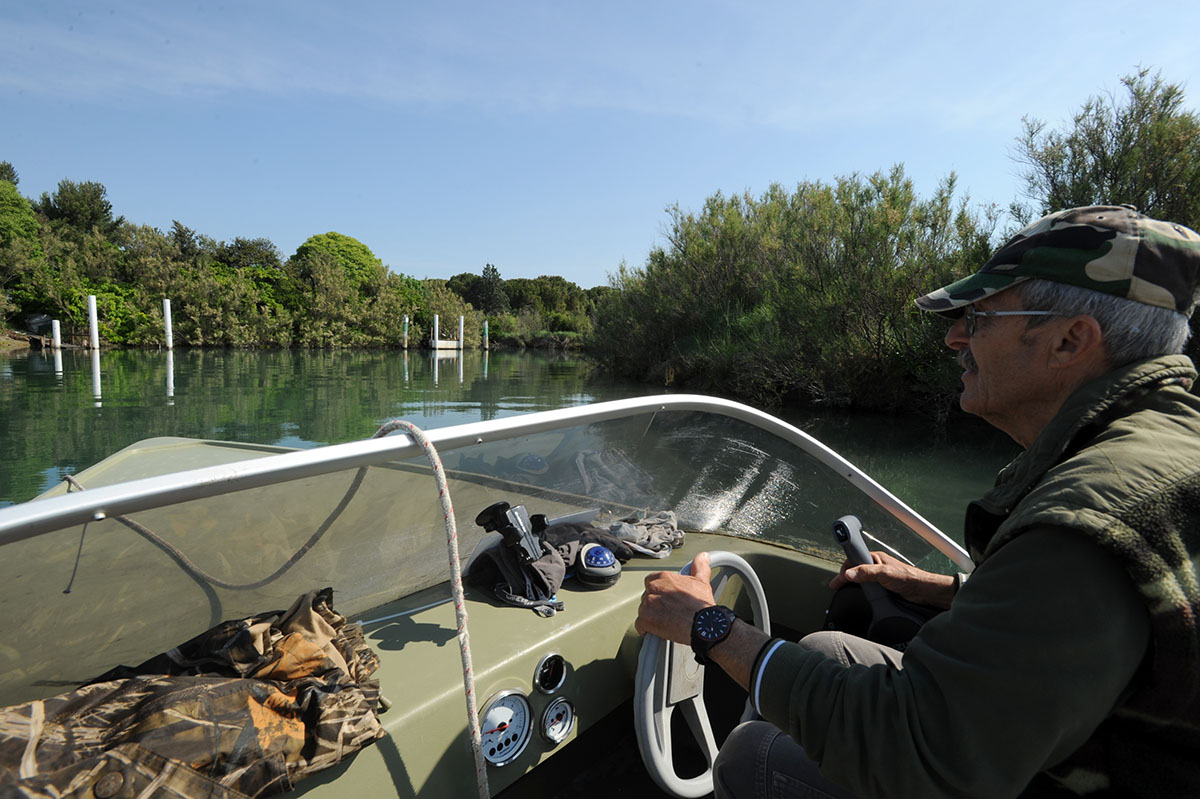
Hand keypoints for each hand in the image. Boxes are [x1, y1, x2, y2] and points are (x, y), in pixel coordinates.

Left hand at [635, 552, 717, 643]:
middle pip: (648, 596)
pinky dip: (647, 629)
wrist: (701, 624)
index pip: (651, 581)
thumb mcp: (701, 581)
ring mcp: (648, 604)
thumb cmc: (700, 605)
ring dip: (652, 616)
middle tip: (669, 611)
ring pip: (644, 610)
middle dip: (656, 604)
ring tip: (666, 621)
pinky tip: (657, 630)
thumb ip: (699, 566)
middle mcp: (653, 588)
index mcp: (664, 577)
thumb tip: (703, 557)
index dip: (659, 591)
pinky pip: (640, 625)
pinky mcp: (645, 620)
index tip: (667, 597)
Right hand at [829, 551, 956, 609]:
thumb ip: (866, 573)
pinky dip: (861, 591)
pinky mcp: (883, 586)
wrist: (923, 591)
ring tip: (844, 590)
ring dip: (853, 584)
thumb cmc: (908, 578)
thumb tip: (849, 574)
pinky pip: (868, 588)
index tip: (836, 579)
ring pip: (861, 579)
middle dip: (845, 577)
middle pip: (855, 570)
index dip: (844, 569)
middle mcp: (876, 565)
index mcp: (875, 557)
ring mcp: (879, 576)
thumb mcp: (884, 573)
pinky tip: (860, 596)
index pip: (853, 559)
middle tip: (836, 586)